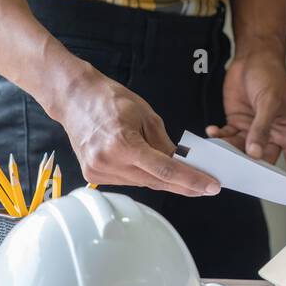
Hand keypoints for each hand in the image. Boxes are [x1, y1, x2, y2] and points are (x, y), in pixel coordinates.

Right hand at [57, 70, 221, 196]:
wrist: (74, 98)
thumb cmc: (110, 100)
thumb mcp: (147, 116)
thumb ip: (165, 143)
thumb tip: (182, 163)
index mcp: (123, 144)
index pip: (165, 170)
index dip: (191, 180)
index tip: (210, 187)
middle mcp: (108, 162)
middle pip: (155, 182)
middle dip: (183, 185)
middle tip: (205, 187)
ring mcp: (97, 171)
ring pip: (142, 183)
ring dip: (162, 180)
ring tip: (180, 174)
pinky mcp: (92, 175)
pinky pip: (127, 181)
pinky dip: (142, 176)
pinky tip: (150, 168)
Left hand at [204, 42, 285, 177]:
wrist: (253, 57)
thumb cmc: (270, 75)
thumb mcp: (269, 101)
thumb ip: (262, 128)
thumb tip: (255, 153)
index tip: (282, 186)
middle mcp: (273, 134)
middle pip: (265, 160)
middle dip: (253, 167)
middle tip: (239, 172)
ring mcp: (254, 130)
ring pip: (243, 151)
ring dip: (231, 152)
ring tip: (219, 149)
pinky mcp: (237, 123)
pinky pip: (228, 138)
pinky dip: (220, 137)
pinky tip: (213, 132)